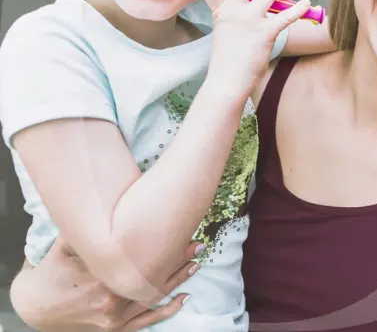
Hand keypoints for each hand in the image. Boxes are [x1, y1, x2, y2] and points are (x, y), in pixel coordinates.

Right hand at [10, 238, 199, 331]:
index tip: (181, 232)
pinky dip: (166, 311)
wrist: (34, 307)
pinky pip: (145, 322)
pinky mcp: (114, 329)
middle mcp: (110, 300)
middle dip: (175, 261)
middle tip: (197, 245)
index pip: (140, 260)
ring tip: (196, 264)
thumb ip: (84, 231)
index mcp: (100, 278)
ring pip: (152, 298)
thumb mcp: (64, 247)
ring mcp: (113, 318)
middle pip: (151, 278)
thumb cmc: (50, 274)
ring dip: (176, 282)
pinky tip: (184, 298)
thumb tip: (103, 203)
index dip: (163, 247)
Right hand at [201, 0, 310, 95]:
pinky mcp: (265, 33)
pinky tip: (307, 5)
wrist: (227, 82)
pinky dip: (300, 9)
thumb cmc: (228, 61)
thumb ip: (233, 17)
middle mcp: (233, 11)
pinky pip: (287, 15)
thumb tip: (256, 6)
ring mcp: (249, 20)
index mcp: (220, 11)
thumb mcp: (224, 32)